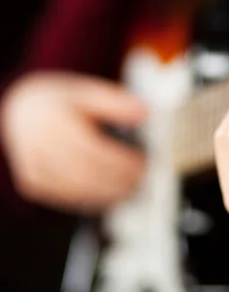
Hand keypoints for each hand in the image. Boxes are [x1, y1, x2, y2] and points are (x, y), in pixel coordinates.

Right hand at [1, 71, 146, 212]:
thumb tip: (142, 112)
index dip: (120, 162)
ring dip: (109, 193)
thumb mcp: (88, 92)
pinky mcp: (34, 183)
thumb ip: (116, 103)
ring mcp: (35, 168)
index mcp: (54, 121)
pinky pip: (68, 197)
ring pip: (78, 190)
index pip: (92, 150)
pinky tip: (110, 193)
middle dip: (118, 180)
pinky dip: (92, 198)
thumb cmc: (59, 103)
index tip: (142, 164)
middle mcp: (40, 146)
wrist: (22, 111)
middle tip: (141, 179)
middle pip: (86, 173)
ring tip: (131, 187)